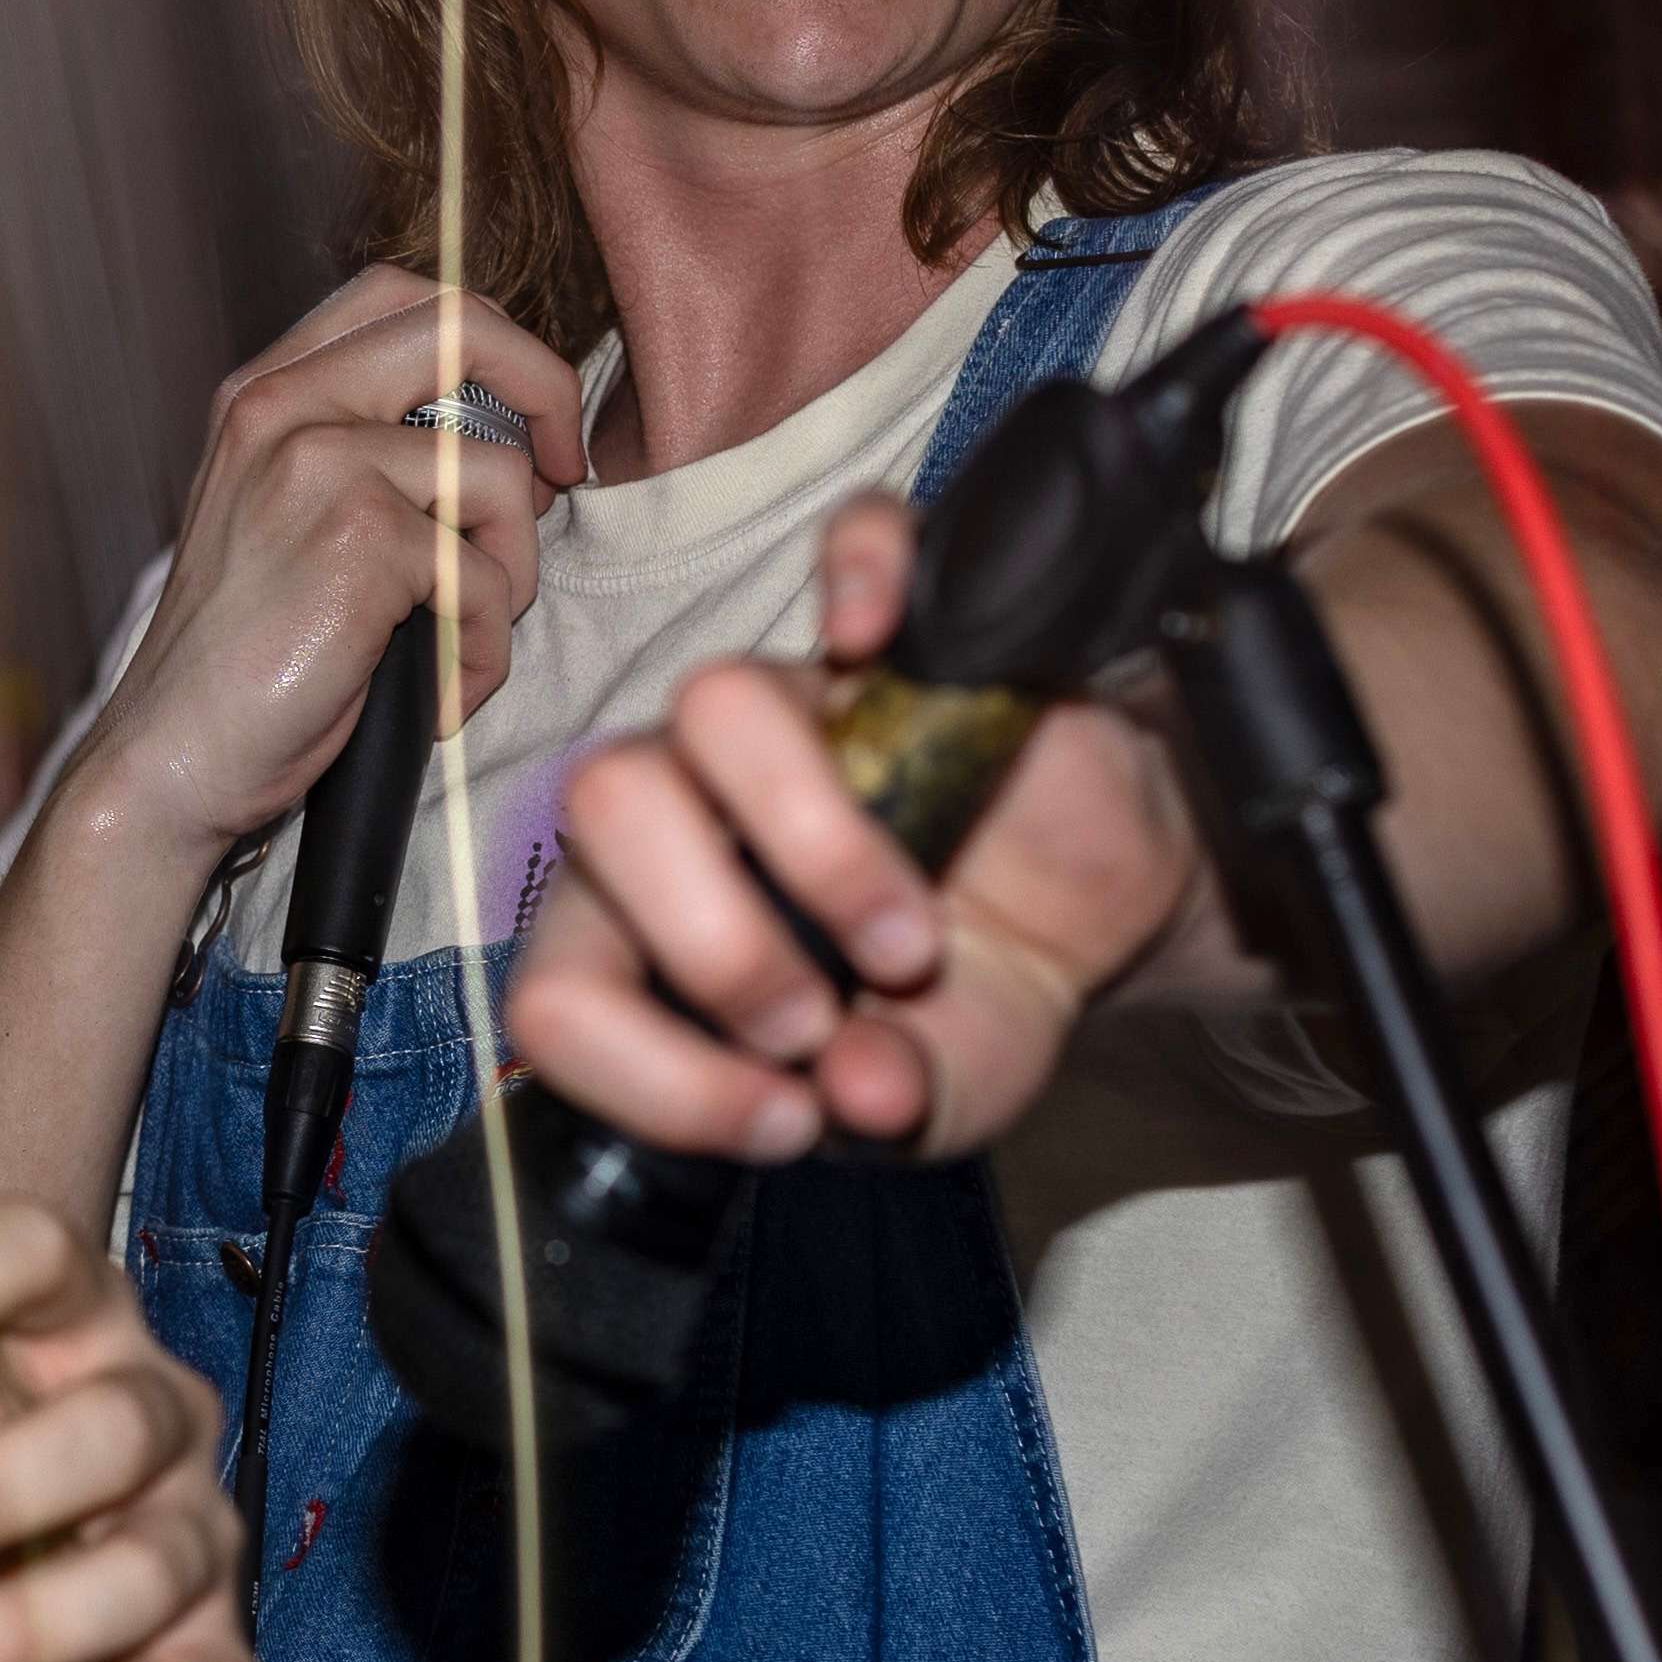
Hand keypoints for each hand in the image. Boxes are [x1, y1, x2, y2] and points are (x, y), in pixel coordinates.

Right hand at [64, 267, 587, 862]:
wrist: (172, 757)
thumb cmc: (244, 658)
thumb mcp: (284, 516)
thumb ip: (364, 451)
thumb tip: (512, 435)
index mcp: (264, 393)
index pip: (404, 297)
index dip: (495, 338)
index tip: (526, 418)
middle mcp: (284, 408)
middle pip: (468, 329)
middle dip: (549, 391)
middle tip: (564, 474)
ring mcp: (320, 466)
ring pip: (501, 479)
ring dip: (510, 580)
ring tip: (456, 643)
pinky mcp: (360, 543)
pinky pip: (487, 582)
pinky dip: (479, 655)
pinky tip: (431, 695)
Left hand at [506, 494, 1212, 1166]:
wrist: (1101, 906)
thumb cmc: (974, 991)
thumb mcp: (942, 1088)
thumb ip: (892, 1104)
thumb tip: (857, 1092)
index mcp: (647, 924)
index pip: (560, 984)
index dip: (647, 1071)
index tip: (784, 1122)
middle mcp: (687, 799)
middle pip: (607, 807)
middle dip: (714, 947)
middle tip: (821, 1024)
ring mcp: (793, 701)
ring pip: (714, 702)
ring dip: (813, 840)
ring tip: (908, 942)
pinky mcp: (905, 624)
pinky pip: (858, 539)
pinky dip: (865, 573)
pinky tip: (880, 642)